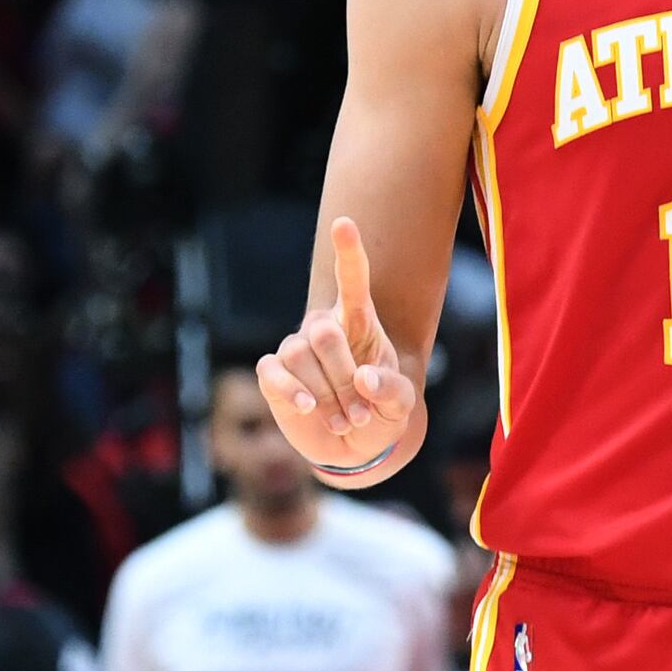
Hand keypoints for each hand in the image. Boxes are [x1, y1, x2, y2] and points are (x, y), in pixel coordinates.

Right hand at [257, 218, 416, 470]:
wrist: (349, 445)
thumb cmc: (377, 411)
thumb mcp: (399, 405)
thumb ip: (391, 391)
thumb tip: (364, 379)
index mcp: (359, 321)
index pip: (353, 279)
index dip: (348, 252)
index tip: (343, 224)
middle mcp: (323, 327)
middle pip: (324, 332)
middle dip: (344, 377)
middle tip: (360, 411)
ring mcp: (295, 348)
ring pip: (299, 355)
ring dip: (325, 394)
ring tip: (345, 420)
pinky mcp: (273, 373)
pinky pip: (273, 372)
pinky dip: (292, 392)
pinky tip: (309, 408)